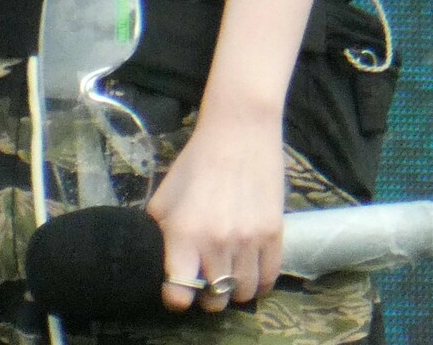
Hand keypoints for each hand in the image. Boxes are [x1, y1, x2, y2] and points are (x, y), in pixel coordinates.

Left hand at [146, 100, 284, 314]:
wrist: (239, 131)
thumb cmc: (197, 161)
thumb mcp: (166, 194)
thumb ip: (159, 231)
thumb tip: (158, 260)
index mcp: (184, 233)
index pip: (178, 294)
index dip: (176, 296)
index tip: (178, 287)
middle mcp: (216, 242)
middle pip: (214, 301)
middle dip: (208, 296)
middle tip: (207, 280)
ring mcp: (248, 240)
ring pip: (244, 293)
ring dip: (235, 289)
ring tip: (229, 273)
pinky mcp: (274, 234)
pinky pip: (269, 279)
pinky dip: (260, 282)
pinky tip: (251, 270)